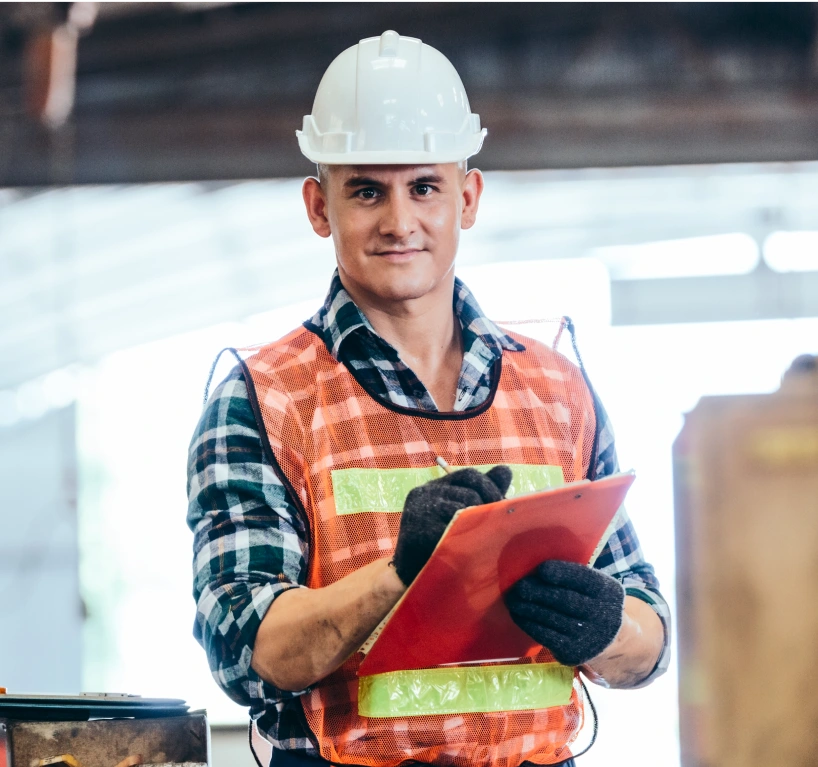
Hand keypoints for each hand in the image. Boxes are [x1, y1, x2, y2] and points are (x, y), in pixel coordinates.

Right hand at [392, 466, 511, 586]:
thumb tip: (505, 470)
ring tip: (485, 539)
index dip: (489, 487)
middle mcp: (423, 493)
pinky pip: (451, 531)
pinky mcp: (416, 533)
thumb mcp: (461, 512)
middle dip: (488, 507)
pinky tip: (472, 548)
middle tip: (499, 525)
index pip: (468, 475)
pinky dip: (465, 540)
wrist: (411, 577)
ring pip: (462, 510)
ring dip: (478, 525)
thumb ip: (483, 492)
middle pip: (468, 491)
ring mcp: (418, 512)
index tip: (502, 504)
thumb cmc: (442, 543)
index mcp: (435, 487)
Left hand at [505, 560, 624, 666]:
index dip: (562, 574)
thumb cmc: (592, 603)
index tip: (542, 569)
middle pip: (564, 600)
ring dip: (527, 608)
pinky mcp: (573, 652)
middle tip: (518, 586)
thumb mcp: (594, 587)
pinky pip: (545, 635)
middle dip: (538, 592)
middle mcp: (600, 615)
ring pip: (551, 618)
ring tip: (511, 599)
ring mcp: (587, 636)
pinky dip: (528, 624)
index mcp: (606, 591)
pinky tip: (517, 615)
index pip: (584, 579)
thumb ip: (574, 578)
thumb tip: (536, 569)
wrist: (611, 643)